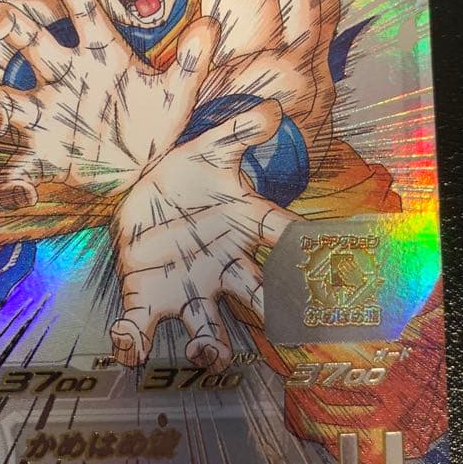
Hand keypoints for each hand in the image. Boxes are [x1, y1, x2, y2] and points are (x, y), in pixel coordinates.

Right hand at [0, 0, 219, 205]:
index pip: (81, 11)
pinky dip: (14, 183)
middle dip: (10, 24)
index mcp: (100, 55)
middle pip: (32, 44)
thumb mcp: (178, 95)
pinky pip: (17, 169)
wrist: (142, 172)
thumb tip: (213, 24)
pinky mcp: (42, 156)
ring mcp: (48, 116)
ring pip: (7, 103)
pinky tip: (21, 194)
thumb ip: (191, 62)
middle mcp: (65, 78)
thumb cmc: (154, 124)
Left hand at [109, 99, 295, 370]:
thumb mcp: (210, 149)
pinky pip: (144, 326)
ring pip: (207, 329)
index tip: (332, 263)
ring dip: (210, 347)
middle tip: (289, 329)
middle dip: (271, 314)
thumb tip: (273, 110)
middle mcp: (223, 268)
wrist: (141, 190)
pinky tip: (130, 346)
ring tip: (206, 353)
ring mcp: (187, 287)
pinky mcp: (146, 297)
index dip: (309, 248)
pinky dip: (136, 341)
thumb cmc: (186, 175)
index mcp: (243, 229)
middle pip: (255, 297)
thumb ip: (239, 133)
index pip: (284, 237)